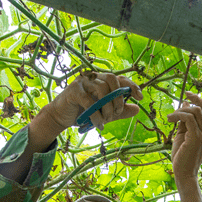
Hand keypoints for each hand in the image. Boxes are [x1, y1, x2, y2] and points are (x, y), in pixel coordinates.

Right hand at [27, 73, 142, 153]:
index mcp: (102, 80)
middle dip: (118, 98)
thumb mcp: (105, 113)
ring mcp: (83, 82)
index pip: (120, 78)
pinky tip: (98, 124)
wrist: (61, 117)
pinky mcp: (74, 90)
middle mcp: (93, 77)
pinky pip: (90, 101)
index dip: (132, 86)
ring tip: (106, 120)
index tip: (140, 97)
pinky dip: (96, 115)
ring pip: (102, 90)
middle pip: (112, 80)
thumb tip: (137, 109)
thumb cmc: (83, 113)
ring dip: (107, 108)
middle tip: (117, 113)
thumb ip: (120, 111)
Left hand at [166, 92, 201, 201]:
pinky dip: (178, 115)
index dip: (197, 99)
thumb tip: (184, 105)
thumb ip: (185, 122)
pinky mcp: (197, 138)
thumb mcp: (183, 136)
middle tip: (178, 100)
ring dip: (180, 110)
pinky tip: (170, 120)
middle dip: (190, 100)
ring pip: (194, 111)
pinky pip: (189, 119)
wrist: (184, 174)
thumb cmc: (182, 157)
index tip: (187, 94)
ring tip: (170, 118)